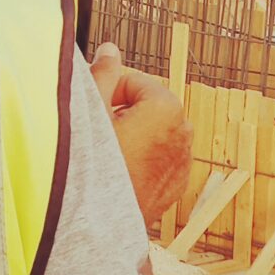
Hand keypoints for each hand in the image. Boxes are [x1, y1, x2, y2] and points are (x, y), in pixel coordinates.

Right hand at [90, 43, 192, 229]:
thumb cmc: (92, 166)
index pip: (133, 81)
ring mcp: (183, 160)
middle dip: (122, 111)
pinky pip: (158, 158)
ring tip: (106, 151)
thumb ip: (104, 73)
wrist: (98, 225)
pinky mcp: (176, 184)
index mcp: (167, 107)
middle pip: (146, 105)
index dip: (108, 89)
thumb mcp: (90, 111)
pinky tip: (119, 169)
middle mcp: (184, 131)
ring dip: (132, 133)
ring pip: (152, 132)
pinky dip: (142, 157)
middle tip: (96, 130)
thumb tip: (111, 48)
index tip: (91, 106)